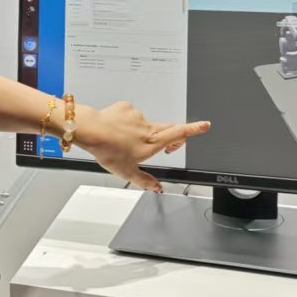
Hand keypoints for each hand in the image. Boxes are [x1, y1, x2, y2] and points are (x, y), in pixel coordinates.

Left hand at [75, 102, 210, 193]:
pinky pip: (130, 114)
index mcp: (153, 142)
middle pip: (167, 128)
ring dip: (139, 131)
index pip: (179, 133)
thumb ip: (145, 180)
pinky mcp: (126, 107)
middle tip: (161, 146)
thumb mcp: (127, 172)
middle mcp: (148, 127)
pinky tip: (116, 128)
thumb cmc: (108, 149)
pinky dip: (126, 121)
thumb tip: (157, 188)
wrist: (91, 130)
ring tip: (123, 140)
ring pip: (145, 123)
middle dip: (168, 136)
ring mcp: (137, 116)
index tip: (205, 124)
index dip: (194, 129)